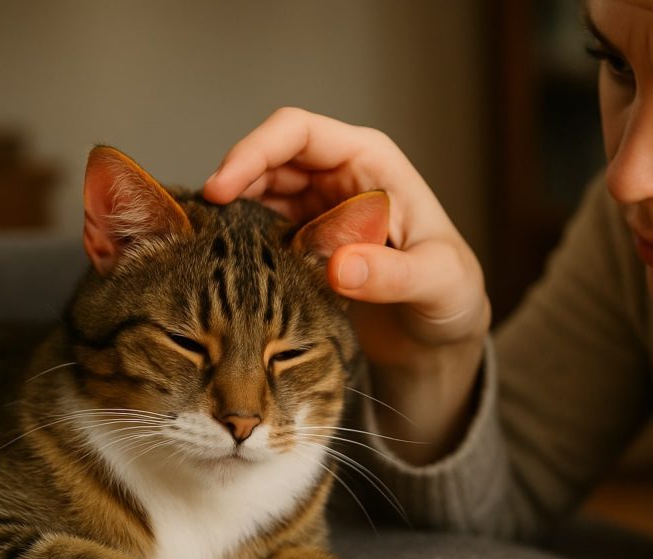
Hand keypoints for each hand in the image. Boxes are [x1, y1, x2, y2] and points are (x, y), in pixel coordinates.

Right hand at [205, 108, 489, 462]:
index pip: (299, 132)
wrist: (441, 332)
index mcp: (370, 161)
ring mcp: (318, 207)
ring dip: (231, 214)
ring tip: (208, 246)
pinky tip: (226, 264)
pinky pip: (260, 229)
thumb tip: (340, 266)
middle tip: (202, 224)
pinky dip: (240, 241)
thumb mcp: (435, 283)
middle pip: (268, 159)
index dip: (254, 151)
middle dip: (232, 184)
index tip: (222, 189)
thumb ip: (391, 274)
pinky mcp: (304, 241)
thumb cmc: (450, 295)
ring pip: (257, 193)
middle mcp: (339, 175)